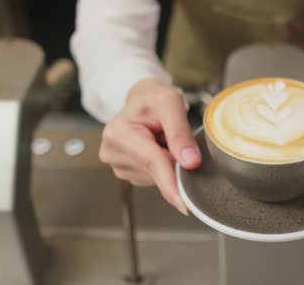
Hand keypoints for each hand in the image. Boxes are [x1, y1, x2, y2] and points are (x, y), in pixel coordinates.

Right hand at [99, 78, 201, 214]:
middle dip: (174, 161)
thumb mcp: (171, 103)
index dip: (172, 182)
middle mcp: (112, 152)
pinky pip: (155, 177)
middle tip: (174, 137)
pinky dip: (164, 166)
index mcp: (119, 133)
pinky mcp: (128, 173)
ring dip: (169, 162)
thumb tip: (190, 163)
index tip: (185, 204)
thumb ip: (181, 133)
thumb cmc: (153, 98)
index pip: (152, 162)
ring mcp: (118, 165)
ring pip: (158, 177)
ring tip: (163, 138)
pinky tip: (159, 149)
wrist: (142, 99)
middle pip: (157, 171)